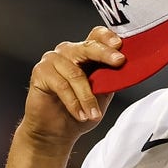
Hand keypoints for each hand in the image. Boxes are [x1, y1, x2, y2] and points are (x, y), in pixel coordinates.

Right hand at [19, 26, 123, 148]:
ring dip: (87, 97)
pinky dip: (73, 103)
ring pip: (75, 73)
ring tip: (93, 114)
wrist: (57, 132)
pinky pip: (61, 86)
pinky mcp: (40, 72)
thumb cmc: (80, 111)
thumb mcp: (103, 94)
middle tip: (119, 62)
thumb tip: (127, 69)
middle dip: (105, 54)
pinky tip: (80, 115)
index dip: (108, 38)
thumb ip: (111, 78)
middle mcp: (68, 51)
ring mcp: (52, 59)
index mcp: (85, 53)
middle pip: (87, 46)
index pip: (97, 35)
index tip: (121, 47)